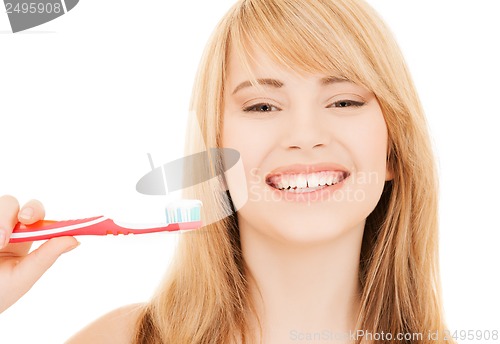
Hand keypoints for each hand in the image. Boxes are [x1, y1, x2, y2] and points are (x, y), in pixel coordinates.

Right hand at [0, 195, 78, 312]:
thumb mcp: (22, 277)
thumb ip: (46, 257)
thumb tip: (75, 240)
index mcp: (24, 240)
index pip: (41, 221)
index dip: (52, 217)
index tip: (57, 221)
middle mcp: (10, 229)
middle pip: (26, 207)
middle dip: (31, 209)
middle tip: (27, 220)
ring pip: (7, 203)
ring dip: (4, 219)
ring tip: (1, 242)